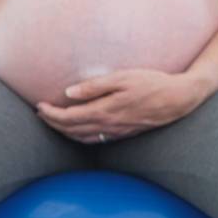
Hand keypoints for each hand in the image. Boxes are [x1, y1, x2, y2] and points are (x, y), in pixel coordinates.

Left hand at [36, 68, 207, 143]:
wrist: (178, 98)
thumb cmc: (152, 83)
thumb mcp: (123, 77)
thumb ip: (95, 86)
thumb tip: (69, 93)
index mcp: (105, 111)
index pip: (68, 118)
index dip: (51, 114)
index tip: (40, 105)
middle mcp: (108, 125)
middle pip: (72, 130)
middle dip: (53, 123)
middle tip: (41, 113)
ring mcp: (117, 131)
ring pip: (82, 137)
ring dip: (65, 132)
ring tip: (54, 122)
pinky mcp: (124, 133)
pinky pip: (96, 140)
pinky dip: (81, 137)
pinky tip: (79, 131)